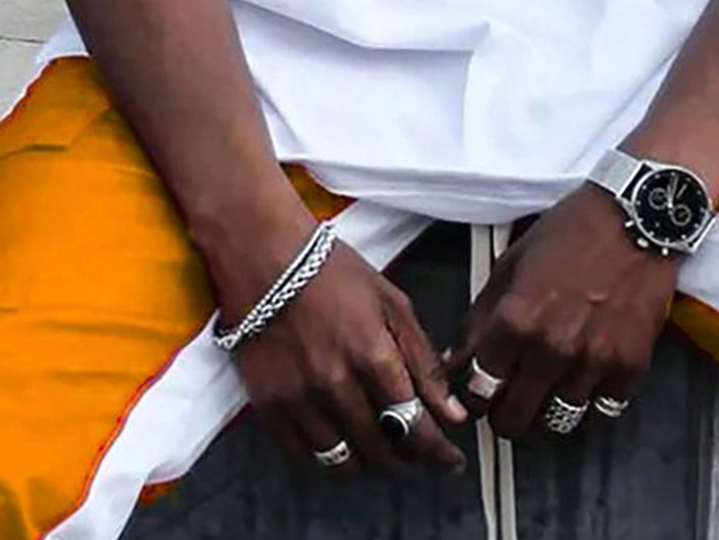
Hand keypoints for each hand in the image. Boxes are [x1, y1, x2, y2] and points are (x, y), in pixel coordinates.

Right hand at [210, 198, 467, 475]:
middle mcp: (337, 385)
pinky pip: (303, 455)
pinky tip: (339, 438)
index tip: (450, 460)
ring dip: (367, 459)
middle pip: (381, 449)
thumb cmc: (334, 273)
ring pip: (343, 461)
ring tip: (378, 443)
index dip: (437, 452)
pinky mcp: (269, 405)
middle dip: (406, 456)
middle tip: (414, 447)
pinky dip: (327, 455)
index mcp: (374, 356)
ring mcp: (300, 399)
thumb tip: (452, 413)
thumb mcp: (393, 304)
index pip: (414, 427)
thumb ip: (424, 362)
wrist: (266, 258)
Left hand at [447, 185, 677, 440]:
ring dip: (547, 413)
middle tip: (510, 401)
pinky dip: (590, 406)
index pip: (480, 388)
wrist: (636, 216)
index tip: (481, 392)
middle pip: (515, 418)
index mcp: (517, 319)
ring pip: (558, 423)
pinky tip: (583, 384)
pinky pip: (602, 413)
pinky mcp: (629, 366)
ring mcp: (593, 361)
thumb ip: (482, 315)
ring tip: (546, 394)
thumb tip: (459, 356)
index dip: (476, 394)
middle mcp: (553, 347)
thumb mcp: (512, 262)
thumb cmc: (575, 230)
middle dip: (506, 414)